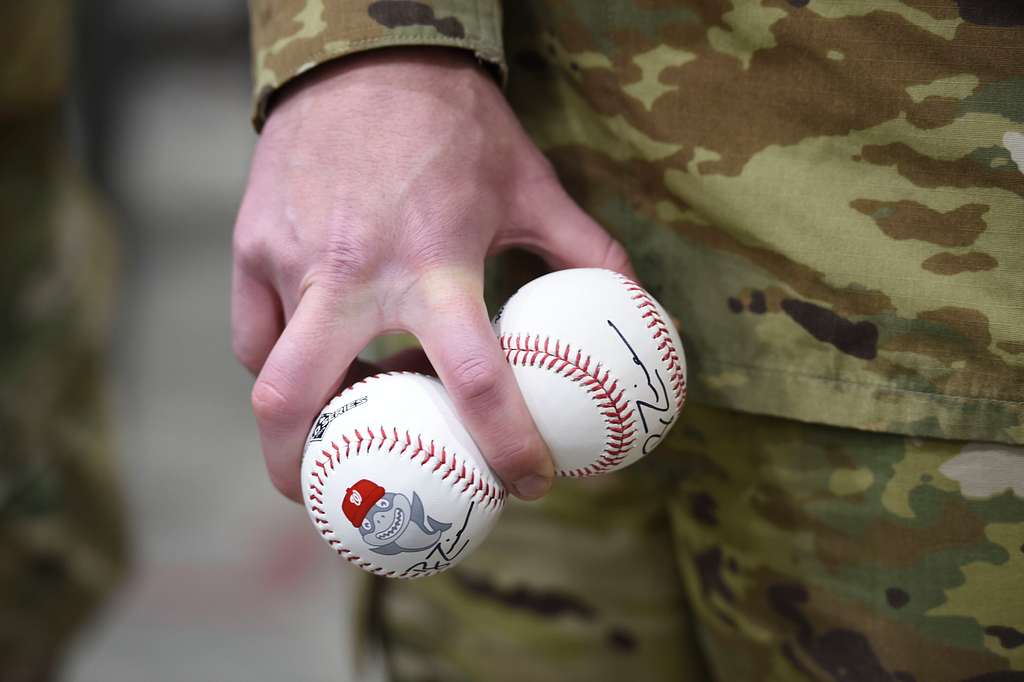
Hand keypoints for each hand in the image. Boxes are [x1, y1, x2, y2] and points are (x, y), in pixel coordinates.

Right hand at [232, 47, 633, 502]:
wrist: (366, 51)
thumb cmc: (455, 121)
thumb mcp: (533, 183)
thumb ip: (586, 249)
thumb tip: (631, 308)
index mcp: (434, 261)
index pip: (472, 379)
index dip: (506, 446)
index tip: (528, 484)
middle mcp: (351, 270)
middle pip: (298, 401)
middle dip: (308, 473)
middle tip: (342, 503)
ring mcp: (289, 257)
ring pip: (268, 371)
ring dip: (299, 417)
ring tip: (336, 429)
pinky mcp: (251, 242)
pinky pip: (253, 330)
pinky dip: (280, 360)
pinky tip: (315, 357)